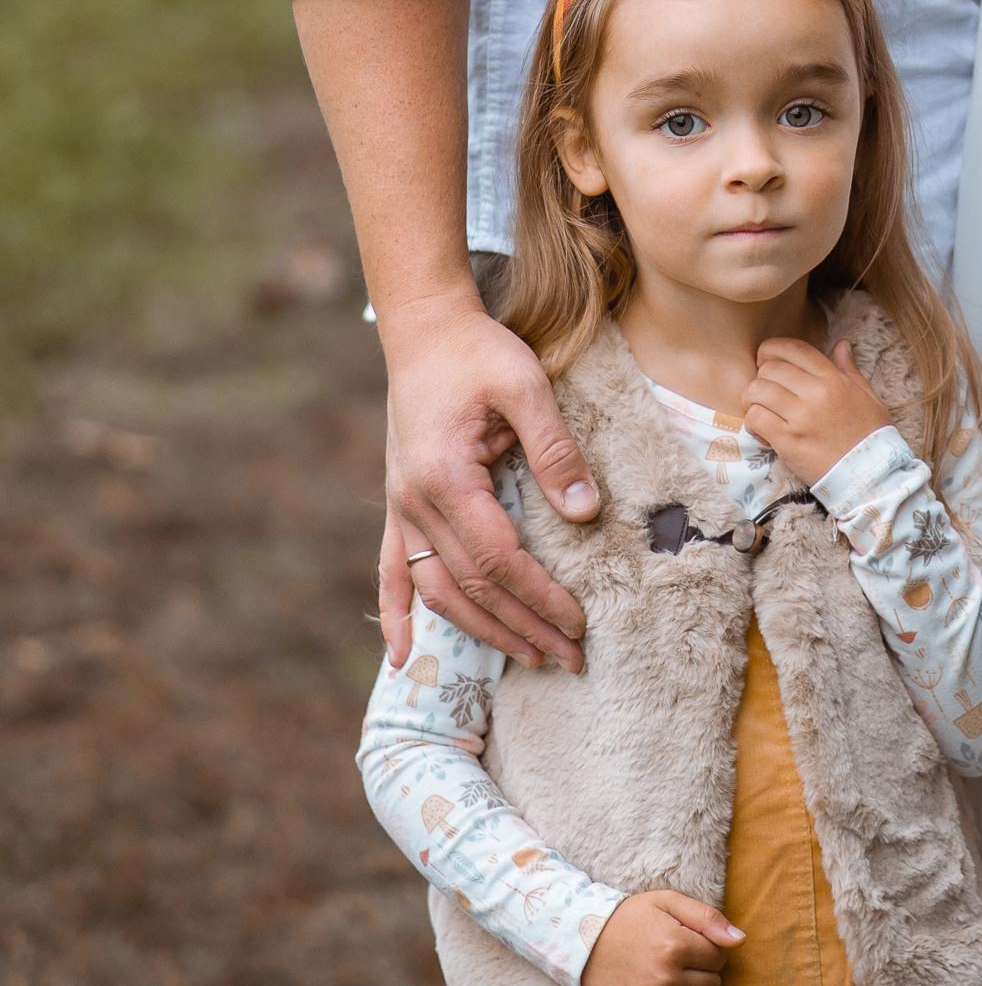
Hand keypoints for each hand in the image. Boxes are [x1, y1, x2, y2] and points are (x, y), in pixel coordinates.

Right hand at [378, 290, 599, 674]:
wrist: (424, 327)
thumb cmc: (479, 351)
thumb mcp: (526, 386)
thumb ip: (554, 450)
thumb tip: (586, 513)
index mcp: (446, 477)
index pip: (499, 558)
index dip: (539, 597)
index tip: (578, 624)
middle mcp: (414, 501)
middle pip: (471, 584)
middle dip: (522, 626)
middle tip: (569, 658)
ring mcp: (400, 505)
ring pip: (436, 588)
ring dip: (479, 630)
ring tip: (525, 657)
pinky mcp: (397, 501)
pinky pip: (390, 569)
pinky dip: (396, 614)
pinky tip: (403, 655)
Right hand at [582, 889, 742, 985]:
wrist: (584, 943)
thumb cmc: (631, 919)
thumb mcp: (668, 902)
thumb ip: (708, 918)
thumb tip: (740, 941)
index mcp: (674, 946)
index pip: (719, 958)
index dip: (708, 950)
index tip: (689, 944)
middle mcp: (663, 979)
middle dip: (701, 973)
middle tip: (679, 962)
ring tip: (671, 981)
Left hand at [743, 338, 890, 486]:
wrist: (871, 474)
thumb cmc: (869, 435)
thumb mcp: (866, 395)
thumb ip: (849, 369)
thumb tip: (841, 344)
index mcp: (834, 379)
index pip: (794, 349)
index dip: (772, 349)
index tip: (766, 359)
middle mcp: (816, 393)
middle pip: (770, 368)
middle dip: (761, 377)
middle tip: (765, 392)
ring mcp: (801, 417)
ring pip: (757, 390)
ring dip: (752, 399)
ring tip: (760, 410)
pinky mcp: (789, 441)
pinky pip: (756, 418)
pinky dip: (752, 422)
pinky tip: (762, 431)